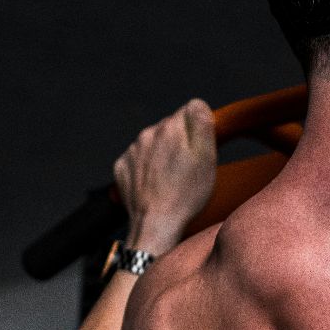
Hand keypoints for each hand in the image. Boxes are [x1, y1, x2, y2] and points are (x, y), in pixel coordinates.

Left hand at [114, 98, 215, 252]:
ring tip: (171, 180)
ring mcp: (132, 151)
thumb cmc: (186, 194)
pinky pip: (138, 160)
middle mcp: (148, 133)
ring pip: (153, 144)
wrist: (155, 224)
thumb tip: (197, 105)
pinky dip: (147, 169)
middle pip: (170, 128)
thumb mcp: (207, 156)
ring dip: (162, 155)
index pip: (190, 111)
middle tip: (188, 169)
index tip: (200, 150)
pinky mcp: (122, 167)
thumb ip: (202, 122)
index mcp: (170, 127)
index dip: (199, 130)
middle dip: (179, 142)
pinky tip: (155, 185)